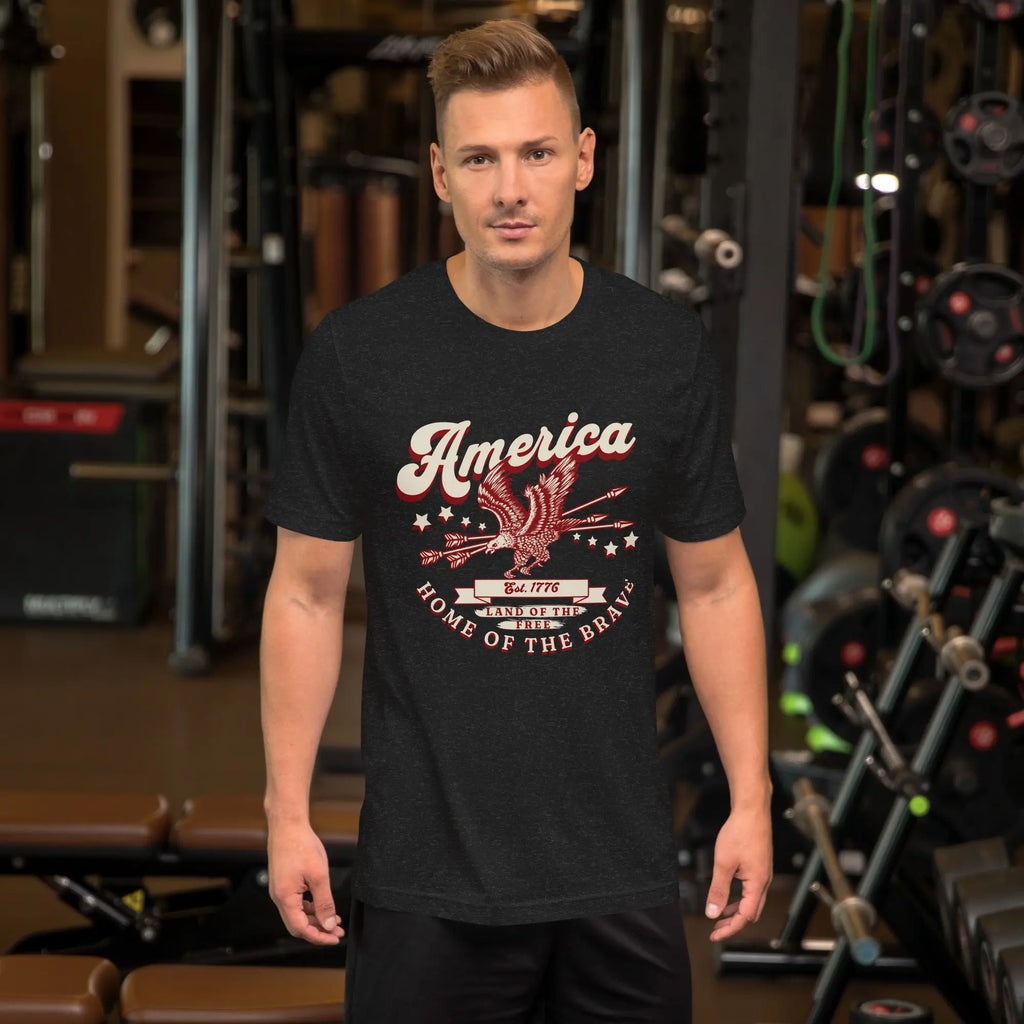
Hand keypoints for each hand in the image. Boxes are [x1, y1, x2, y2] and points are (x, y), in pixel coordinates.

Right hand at [267, 820, 344, 944]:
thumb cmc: (302, 846)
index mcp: (285, 898)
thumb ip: (324, 903)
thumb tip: (328, 925)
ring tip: (335, 920)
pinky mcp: (283, 883)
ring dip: (315, 919)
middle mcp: (278, 897)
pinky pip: (296, 903)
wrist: (288, 825)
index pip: (301, 929)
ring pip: (297, 914)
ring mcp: (280, 890)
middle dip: (318, 930)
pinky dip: (310, 908)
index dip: (318, 937)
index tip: (334, 938)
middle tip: (337, 931)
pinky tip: (323, 906)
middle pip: (298, 925)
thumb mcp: (319, 876)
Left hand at [704, 805, 772, 941]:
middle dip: (734, 924)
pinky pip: (751, 891)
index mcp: (757, 884)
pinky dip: (739, 899)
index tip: (715, 935)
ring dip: (736, 912)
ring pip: (751, 902)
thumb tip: (712, 913)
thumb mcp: (723, 863)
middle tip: (716, 930)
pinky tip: (728, 896)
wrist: (752, 810)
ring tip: (720, 917)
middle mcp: (764, 882)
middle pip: (751, 913)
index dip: (730, 929)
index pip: (745, 917)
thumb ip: (718, 890)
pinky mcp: (759, 867)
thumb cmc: (740, 832)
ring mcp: (763, 874)